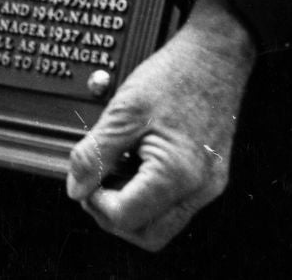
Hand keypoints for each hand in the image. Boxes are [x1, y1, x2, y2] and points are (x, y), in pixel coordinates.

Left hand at [67, 0, 254, 251]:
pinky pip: (174, 204)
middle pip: (148, 234)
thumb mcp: (123, 110)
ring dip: (131, 207)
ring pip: (163, 223)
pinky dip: (148, 194)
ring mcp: (208, 186)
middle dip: (113, 216)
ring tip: (114, 169)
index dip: (95, 202)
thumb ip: (96, 152)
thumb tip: (76, 188)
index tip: (83, 178)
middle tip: (94, 183)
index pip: (127, 217)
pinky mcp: (209, 178)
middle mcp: (200, 189)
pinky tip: (134, 163)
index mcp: (178, 174)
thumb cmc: (174, 76)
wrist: (215, 57)